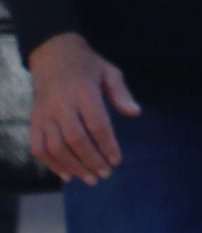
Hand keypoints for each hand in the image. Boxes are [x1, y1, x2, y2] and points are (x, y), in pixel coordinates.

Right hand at [27, 32, 139, 184]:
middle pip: (75, 139)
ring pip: (55, 147)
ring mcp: (44, 114)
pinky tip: (66, 174)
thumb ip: (121, 93)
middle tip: (105, 175)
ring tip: (89, 178)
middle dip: (91, 160)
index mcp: (83, 92)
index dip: (107, 145)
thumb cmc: (87, 65)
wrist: (52, 54)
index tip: (116, 160)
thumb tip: (135, 113)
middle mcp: (62, 105)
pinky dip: (50, 164)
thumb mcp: (109, 71)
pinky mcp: (34, 120)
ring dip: (73, 166)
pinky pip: (38, 147)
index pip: (97, 124)